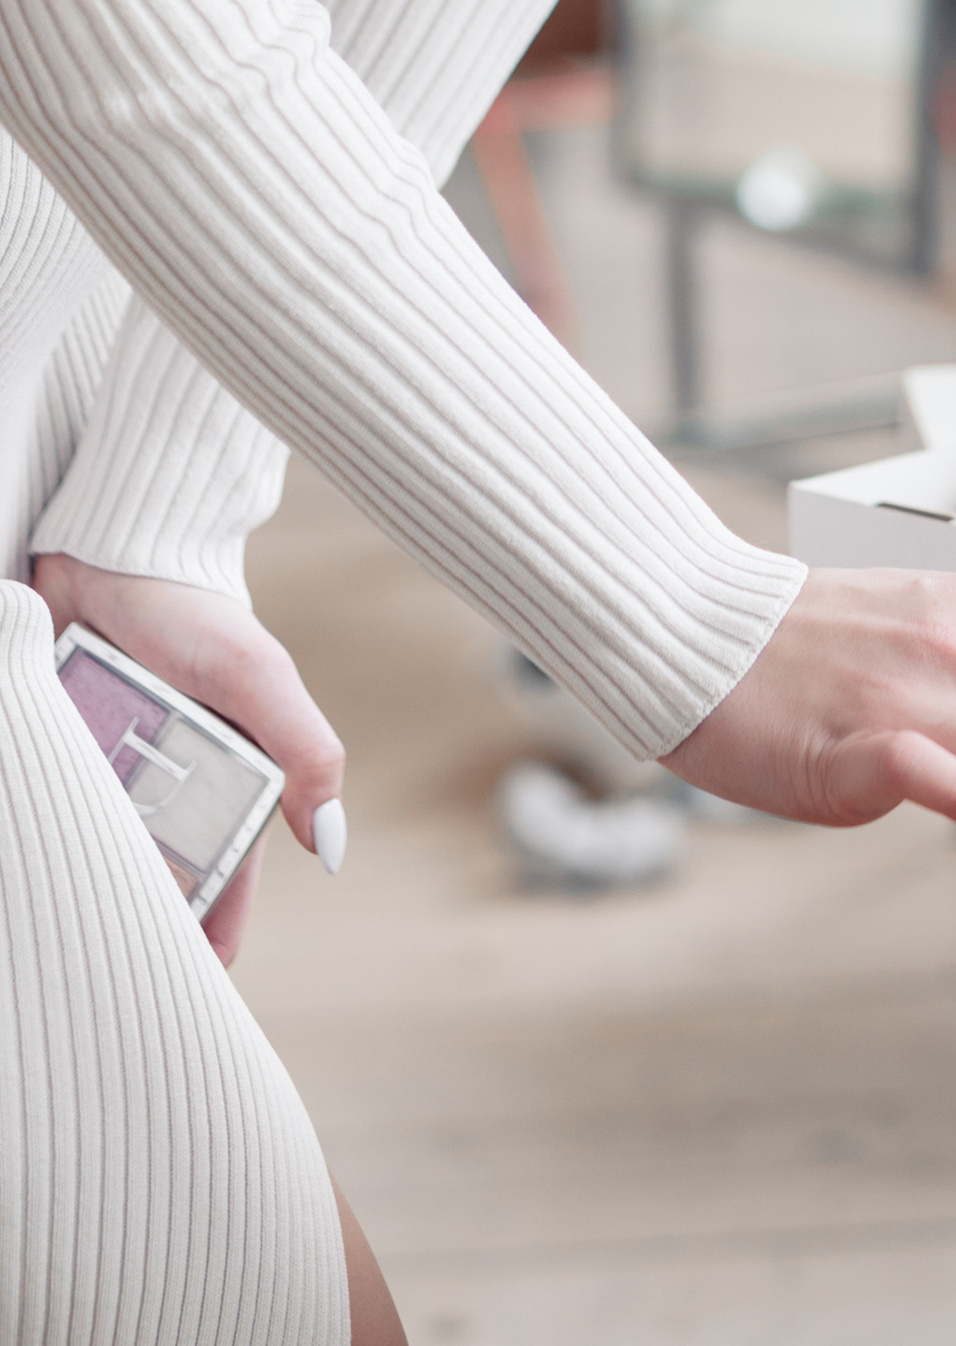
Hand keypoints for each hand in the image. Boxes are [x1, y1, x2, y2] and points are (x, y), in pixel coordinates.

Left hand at [30, 552, 345, 967]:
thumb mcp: (258, 679)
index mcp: (225, 772)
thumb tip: (331, 848)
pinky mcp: (59, 745)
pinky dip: (45, 834)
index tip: (189, 994)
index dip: (209, 930)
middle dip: (140, 922)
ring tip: (68, 943)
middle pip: (153, 872)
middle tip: (114, 984)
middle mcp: (166, 778)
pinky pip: (50, 804)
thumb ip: (305, 753)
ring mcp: (110, 764)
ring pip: (96, 847)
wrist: (110, 549)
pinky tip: (37, 869)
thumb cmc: (198, 611)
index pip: (219, 871)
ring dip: (88, 882)